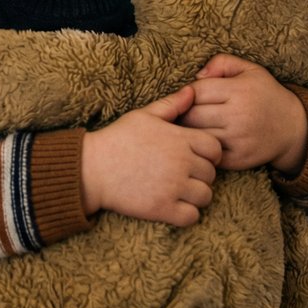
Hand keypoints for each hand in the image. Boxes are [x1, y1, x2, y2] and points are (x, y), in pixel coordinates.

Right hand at [81, 87, 220, 226]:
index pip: (215, 149)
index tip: (196, 157)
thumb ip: (171, 104)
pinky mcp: (162, 208)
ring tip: (180, 191)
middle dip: (201, 175)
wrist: (92, 169)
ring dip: (196, 195)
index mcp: (180, 139)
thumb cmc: (118, 139)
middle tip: (184, 174)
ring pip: (205, 196)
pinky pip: (192, 216)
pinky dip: (187, 214)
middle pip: (211, 174)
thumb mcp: (144, 115)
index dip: (210, 154)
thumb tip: (192, 91)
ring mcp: (173, 187)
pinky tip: (174, 206)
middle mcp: (181, 163)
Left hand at [181, 54, 307, 175]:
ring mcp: (238, 140)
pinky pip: (207, 152)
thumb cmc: (265, 94)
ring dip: (191, 131)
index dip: (188, 93)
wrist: (293, 128)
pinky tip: (206, 139)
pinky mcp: (237, 159)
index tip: (192, 96)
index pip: (196, 91)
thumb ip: (221, 63)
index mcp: (240, 91)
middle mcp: (239, 116)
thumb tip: (196, 76)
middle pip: (191, 115)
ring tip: (195, 125)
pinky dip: (203, 146)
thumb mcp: (249, 70)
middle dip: (185, 113)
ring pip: (197, 135)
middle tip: (188, 112)